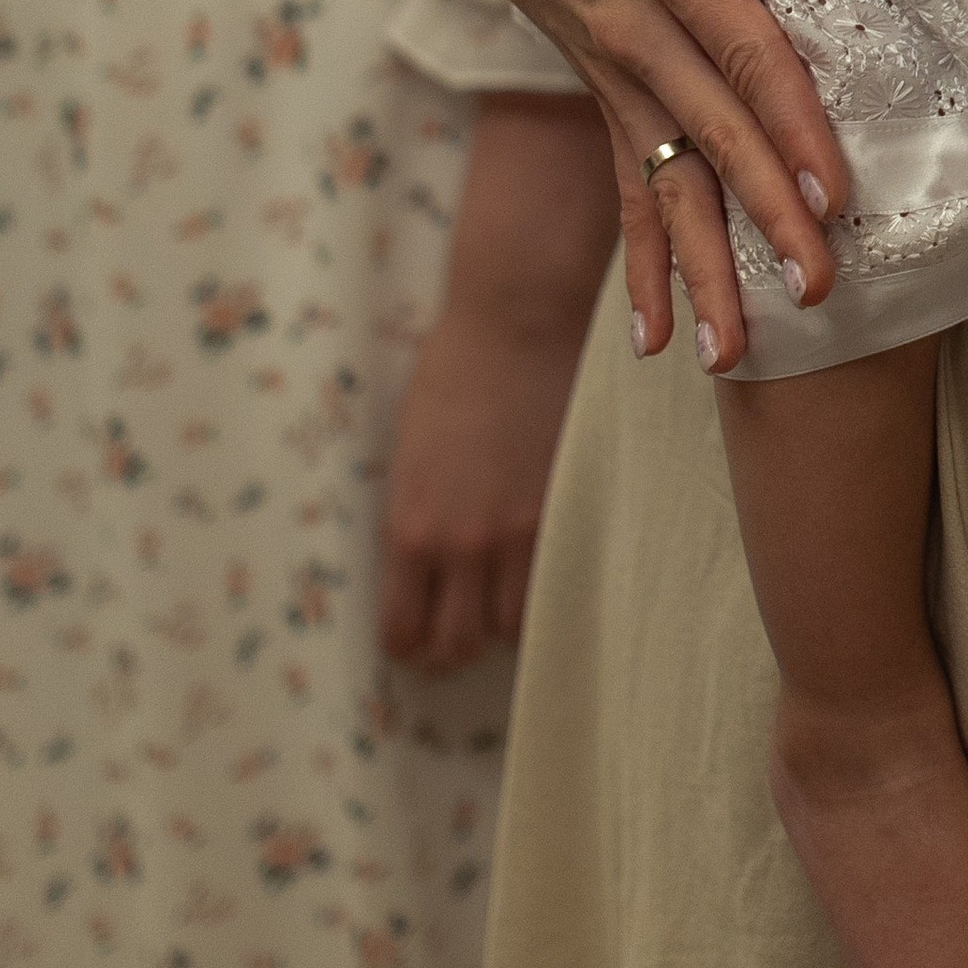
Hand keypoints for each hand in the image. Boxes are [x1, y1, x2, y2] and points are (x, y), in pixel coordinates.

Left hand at [380, 285, 591, 669]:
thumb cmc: (454, 367)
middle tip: (462, 631)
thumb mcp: (409, 449)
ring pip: (512, 628)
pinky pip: (556, 586)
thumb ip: (416, 510)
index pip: (402, 631)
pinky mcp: (565, 508)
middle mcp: (460, 543)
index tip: (418, 638)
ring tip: (504, 600)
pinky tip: (541, 576)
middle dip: (455, 648)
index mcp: (408, 527)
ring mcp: (518, 530)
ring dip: (504, 622)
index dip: (410, 645)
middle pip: (456, 644)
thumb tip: (420, 556)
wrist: (516, 319)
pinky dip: (546, 594)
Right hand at [425, 0, 857, 371]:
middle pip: (713, 133)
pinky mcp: (598, 86)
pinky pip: (624, 183)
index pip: (742, 54)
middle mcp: (634, 31)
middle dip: (766, 215)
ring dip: (702, 267)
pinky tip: (658, 335)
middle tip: (815, 288)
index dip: (788, 123)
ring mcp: (610, 69)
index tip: (832, 191)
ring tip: (736, 354)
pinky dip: (642, 257)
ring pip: (666, 180)